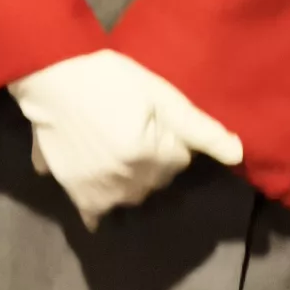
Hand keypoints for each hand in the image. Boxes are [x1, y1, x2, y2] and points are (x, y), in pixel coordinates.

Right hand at [7, 50, 243, 230]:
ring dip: (130, 177)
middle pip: (158, 178)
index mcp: (150, 156)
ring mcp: (100, 191)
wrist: (51, 75)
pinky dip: (99, 204)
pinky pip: (94, 213)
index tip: (152, 116)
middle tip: (132, 125)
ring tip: (113, 144)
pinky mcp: (75, 192)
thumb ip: (200, 128)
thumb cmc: (109, 77)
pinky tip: (98, 186)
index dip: (170, 136)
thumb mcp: (160, 93)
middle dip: (153, 158)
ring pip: (132, 193)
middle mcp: (127, 182)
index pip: (180, 159)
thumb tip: (238, 154)